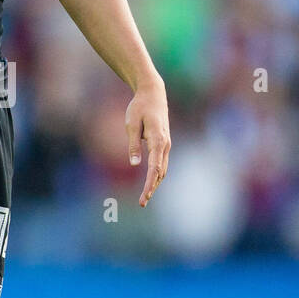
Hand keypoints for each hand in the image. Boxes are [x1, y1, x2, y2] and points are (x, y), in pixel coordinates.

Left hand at [125, 76, 170, 206]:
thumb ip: (133, 144)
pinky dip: (157, 175)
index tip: (144, 198)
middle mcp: (165, 144)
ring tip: (145, 197)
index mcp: (157, 140)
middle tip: (142, 203)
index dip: (148, 185)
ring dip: (155, 183)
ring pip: (162, 169)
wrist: (153, 94)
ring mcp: (166, 144)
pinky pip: (162, 163)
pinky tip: (150, 183)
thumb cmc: (140, 107)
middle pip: (160, 172)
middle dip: (151, 188)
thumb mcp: (131, 124)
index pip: (154, 168)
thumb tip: (134, 164)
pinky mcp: (164, 143)